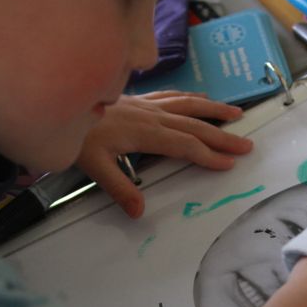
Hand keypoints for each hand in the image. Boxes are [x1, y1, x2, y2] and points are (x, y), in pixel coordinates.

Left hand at [76, 91, 251, 217]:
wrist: (59, 97)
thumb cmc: (76, 134)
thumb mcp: (92, 165)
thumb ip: (118, 188)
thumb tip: (139, 212)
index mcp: (144, 132)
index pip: (184, 145)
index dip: (208, 155)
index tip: (229, 164)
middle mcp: (151, 115)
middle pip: (194, 125)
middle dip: (223, 135)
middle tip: (246, 144)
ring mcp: (147, 104)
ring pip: (188, 104)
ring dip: (214, 110)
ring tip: (237, 114)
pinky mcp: (139, 97)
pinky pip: (172, 95)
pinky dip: (192, 97)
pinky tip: (202, 98)